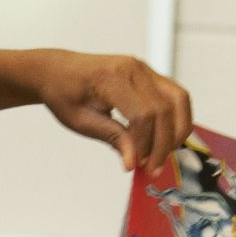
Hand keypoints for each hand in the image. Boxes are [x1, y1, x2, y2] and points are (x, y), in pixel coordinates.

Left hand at [34, 52, 191, 172]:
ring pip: (178, 99)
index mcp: (111, 78)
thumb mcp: (81, 121)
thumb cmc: (64, 92)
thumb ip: (111, 137)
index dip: (144, 143)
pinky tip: (164, 138)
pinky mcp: (150, 75)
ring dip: (178, 130)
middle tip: (153, 167)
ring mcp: (144, 69)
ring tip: (164, 154)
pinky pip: (174, 96)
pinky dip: (176, 118)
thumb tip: (132, 162)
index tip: (137, 163)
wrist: (57, 71)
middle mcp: (133, 69)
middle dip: (163, 143)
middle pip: (165, 108)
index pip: (143, 114)